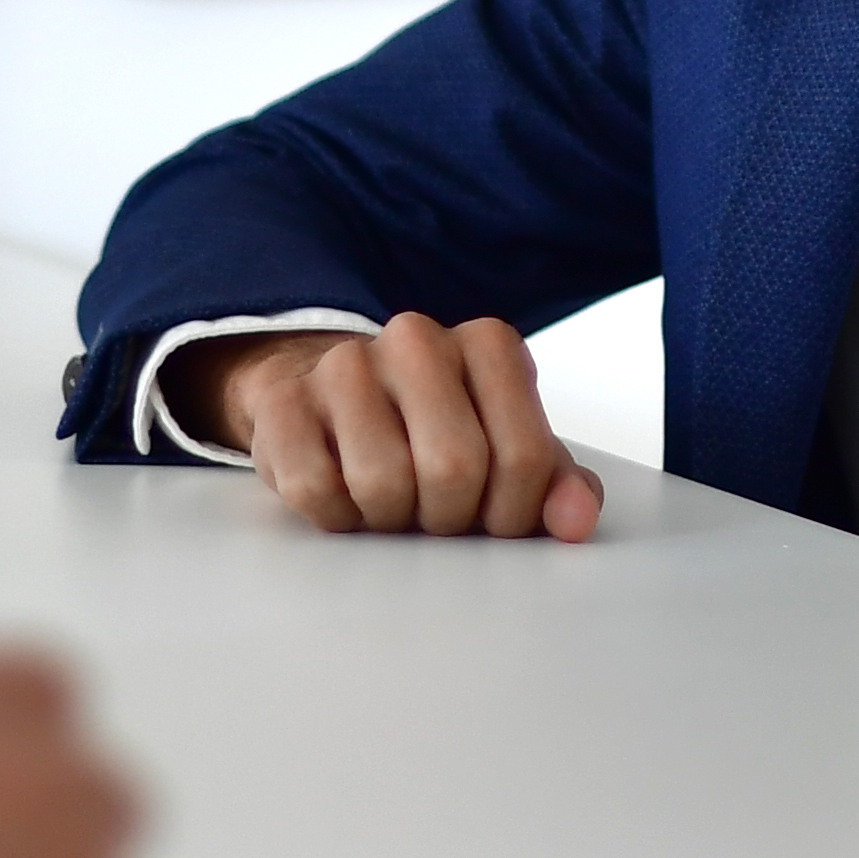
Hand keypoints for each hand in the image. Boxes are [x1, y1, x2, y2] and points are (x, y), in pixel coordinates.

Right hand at [192, 312, 601, 541]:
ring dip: (390, 518)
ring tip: (391, 500)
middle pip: (454, 469)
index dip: (512, 513)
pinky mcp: (284, 401)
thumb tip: (574, 520)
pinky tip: (344, 494)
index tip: (494, 517)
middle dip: (449, 518)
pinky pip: (316, 489)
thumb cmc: (436, 435)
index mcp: (488, 344)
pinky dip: (336, 516)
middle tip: (436, 513)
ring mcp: (344, 363)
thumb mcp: (508, 453)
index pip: (523, 457)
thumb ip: (555, 485)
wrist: (336, 403)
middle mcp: (417, 337)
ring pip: (382, 482)